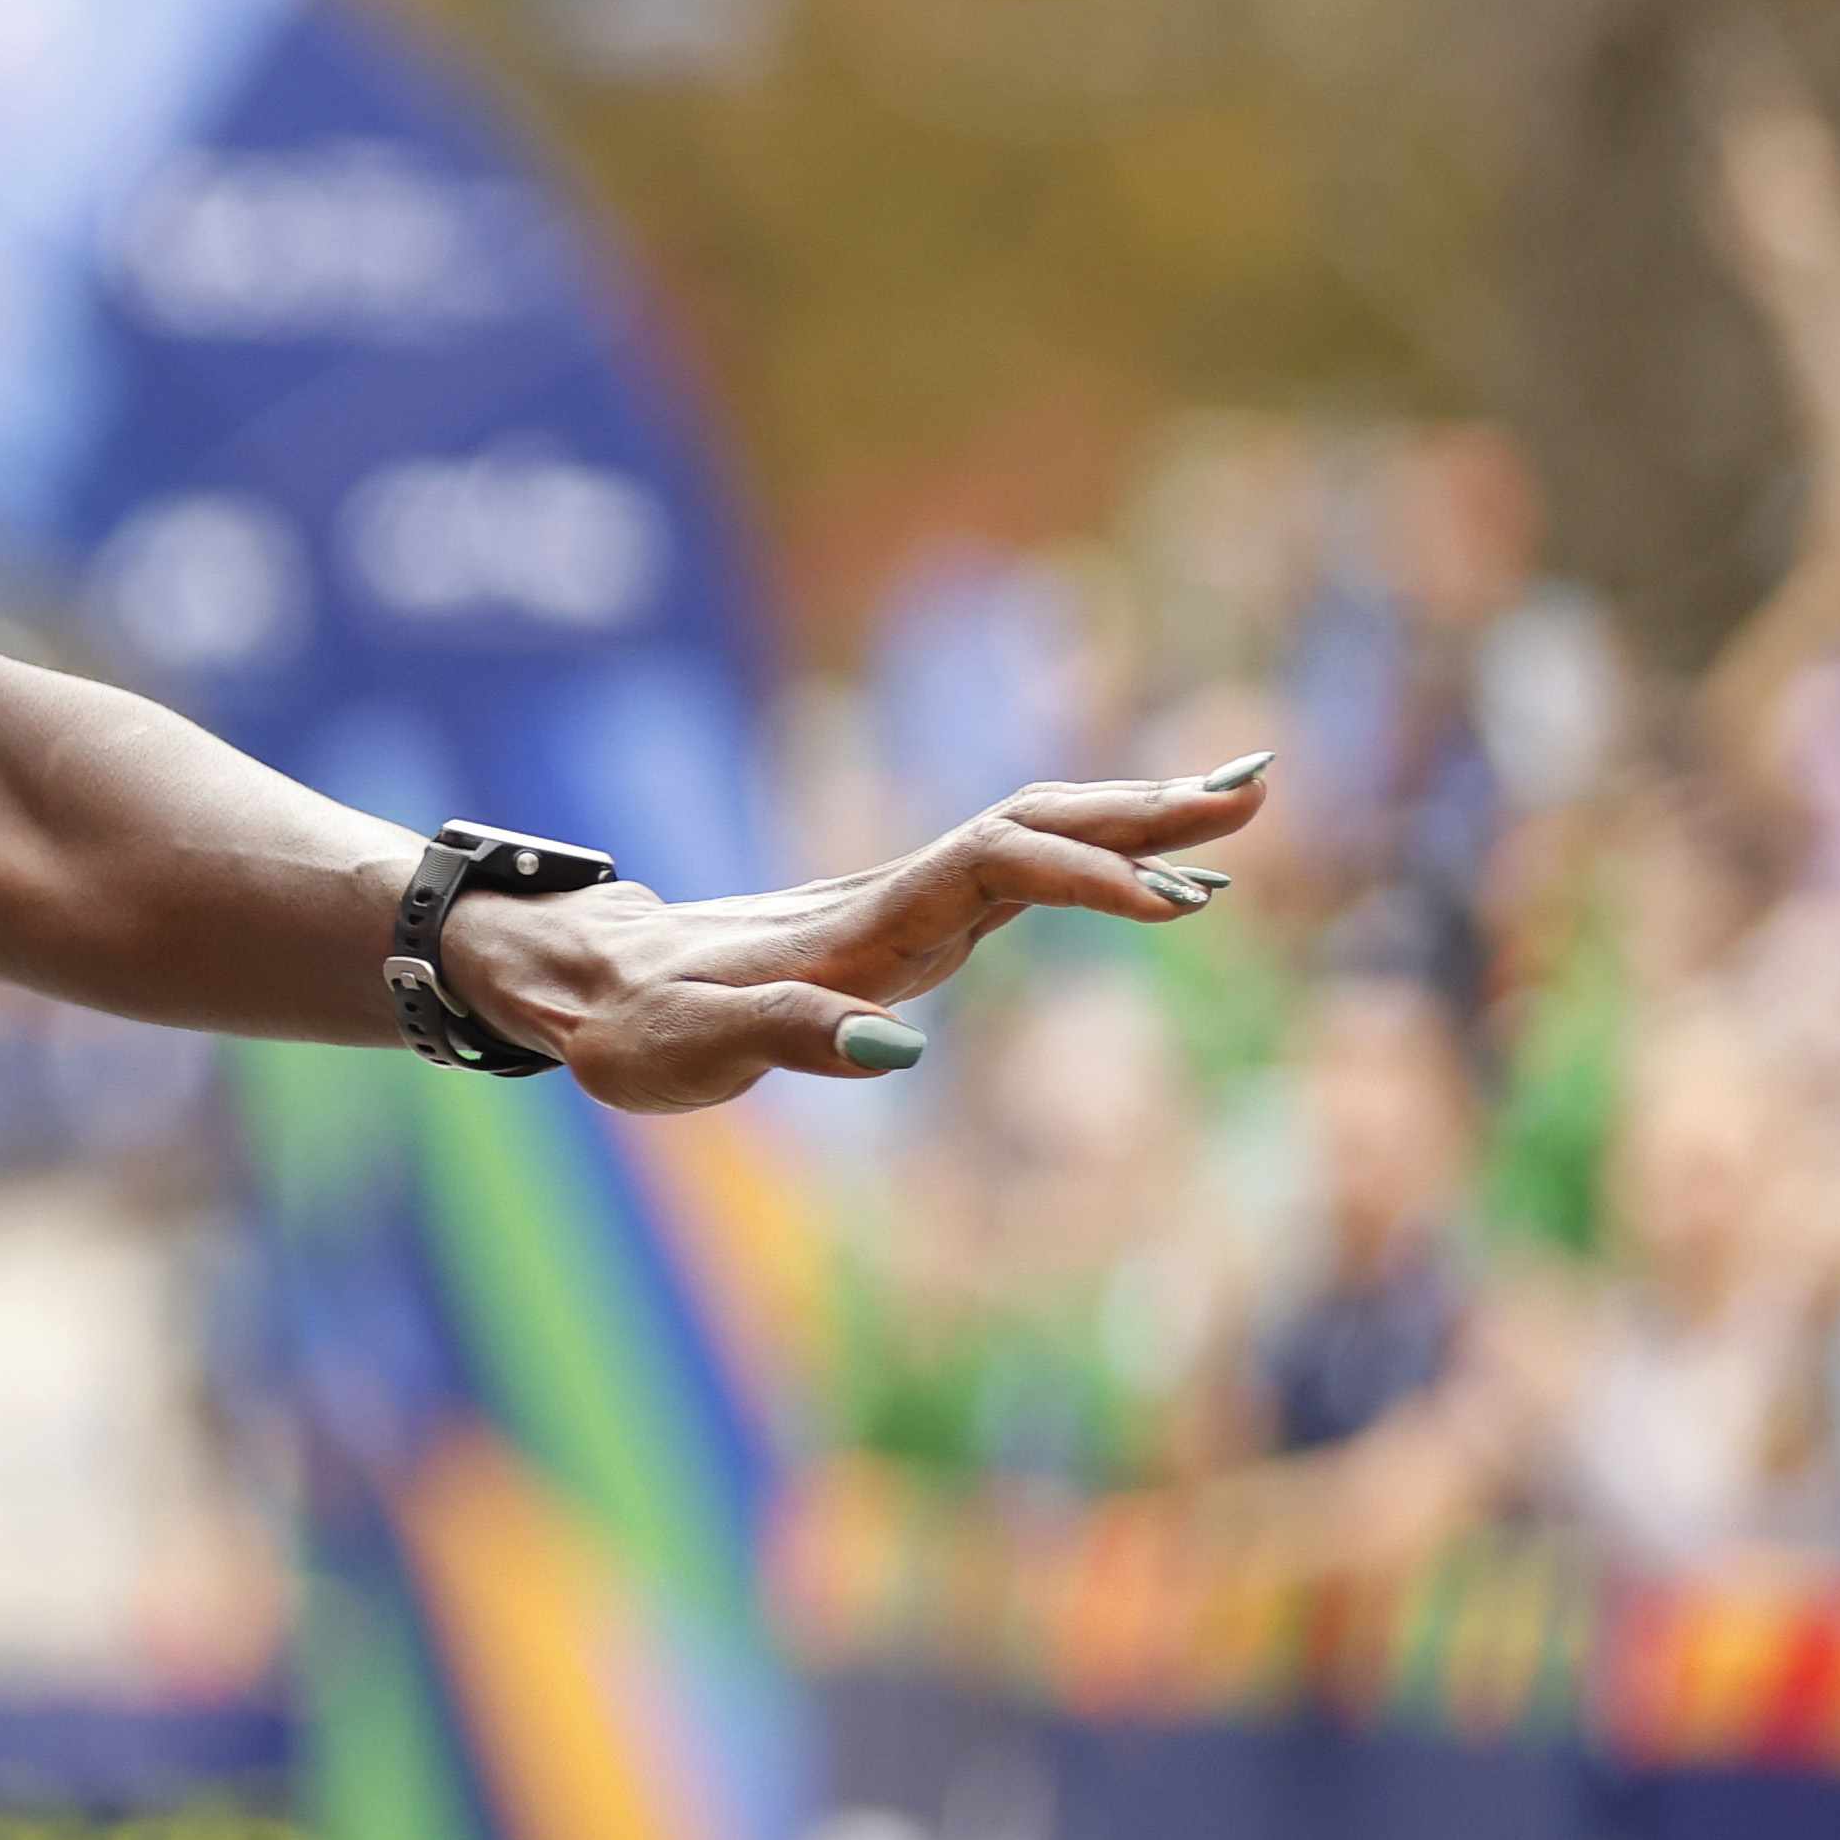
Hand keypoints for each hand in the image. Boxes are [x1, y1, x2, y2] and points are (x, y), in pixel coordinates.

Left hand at [430, 756, 1271, 1112]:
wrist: (584, 980)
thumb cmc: (633, 1026)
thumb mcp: (691, 1047)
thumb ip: (785, 1039)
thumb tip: (897, 1052)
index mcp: (858, 925)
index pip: (990, 870)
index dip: (1079, 876)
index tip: (1170, 901)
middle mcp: (893, 898)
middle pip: (1034, 827)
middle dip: (1141, 809)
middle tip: (1255, 787)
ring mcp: (904, 905)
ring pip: (1035, 839)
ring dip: (1135, 821)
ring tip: (1241, 801)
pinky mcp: (906, 925)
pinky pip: (1018, 877)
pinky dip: (1097, 865)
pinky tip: (1160, 883)